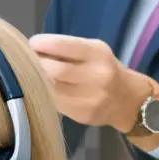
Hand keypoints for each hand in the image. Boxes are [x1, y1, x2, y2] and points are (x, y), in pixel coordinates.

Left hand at [28, 33, 145, 131]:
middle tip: (31, 61)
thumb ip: (68, 48)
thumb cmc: (105, 68)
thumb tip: (34, 48)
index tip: (33, 44)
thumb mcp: (93, 51)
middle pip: (55, 71)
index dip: (43, 44)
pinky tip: (47, 89)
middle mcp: (97, 76)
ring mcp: (90, 99)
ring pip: (52, 89)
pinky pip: (56, 103)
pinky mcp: (83, 115)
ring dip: (39, 81)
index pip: (64, 46)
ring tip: (36, 75)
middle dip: (38, 64)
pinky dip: (47, 95)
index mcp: (98, 54)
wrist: (127, 100)